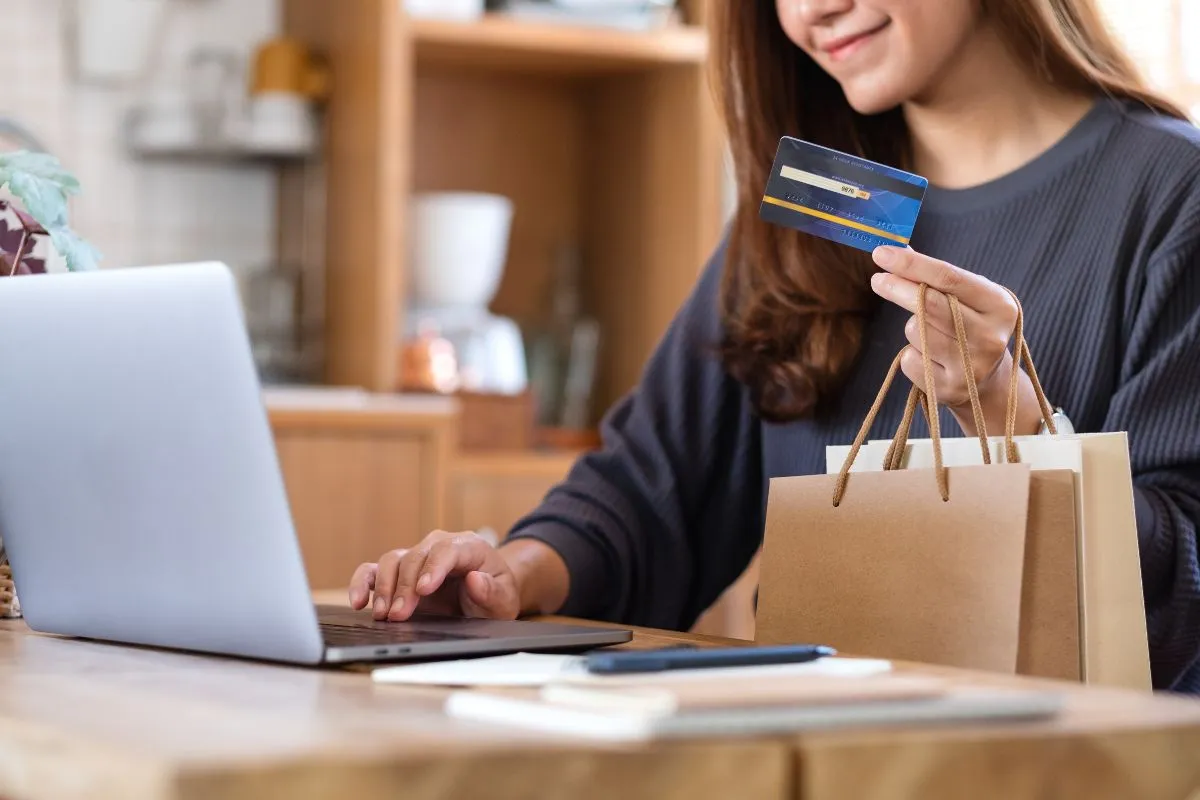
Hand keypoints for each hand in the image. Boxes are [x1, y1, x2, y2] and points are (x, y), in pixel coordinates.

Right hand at [348, 530, 520, 621]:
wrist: (487, 595)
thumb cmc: (496, 594)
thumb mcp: (505, 598)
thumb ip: (492, 591)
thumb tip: (475, 580)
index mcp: (468, 547)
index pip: (447, 550)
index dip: (433, 568)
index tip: (424, 590)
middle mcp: (438, 545)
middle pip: (415, 557)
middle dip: (405, 587)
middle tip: (399, 615)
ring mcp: (417, 557)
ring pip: (392, 560)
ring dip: (384, 588)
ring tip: (383, 614)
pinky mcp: (399, 572)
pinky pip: (374, 570)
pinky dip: (362, 582)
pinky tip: (358, 601)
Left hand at [869, 245, 1042, 437]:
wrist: (989, 383)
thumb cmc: (972, 327)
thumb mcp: (968, 298)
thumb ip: (936, 276)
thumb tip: (897, 248)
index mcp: (999, 306)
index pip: (949, 277)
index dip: (912, 264)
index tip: (881, 253)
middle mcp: (990, 336)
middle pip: (929, 304)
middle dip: (897, 288)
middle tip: (877, 279)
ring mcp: (970, 366)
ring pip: (916, 331)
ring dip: (912, 326)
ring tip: (932, 334)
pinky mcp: (949, 388)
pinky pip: (910, 359)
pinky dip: (911, 354)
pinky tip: (931, 359)